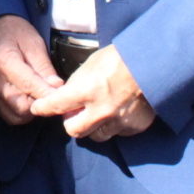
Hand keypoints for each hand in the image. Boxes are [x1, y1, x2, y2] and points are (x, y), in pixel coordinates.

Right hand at [0, 15, 62, 123]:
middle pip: (21, 104)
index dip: (47, 93)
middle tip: (53, 95)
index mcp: (2, 60)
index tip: (61, 95)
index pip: (27, 85)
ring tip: (41, 95)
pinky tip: (30, 99)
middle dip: (40, 102)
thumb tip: (56, 87)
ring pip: (17, 113)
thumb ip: (44, 67)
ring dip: (33, 109)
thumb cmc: (15, 33)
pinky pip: (10, 115)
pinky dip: (23, 112)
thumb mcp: (34, 43)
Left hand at [29, 45, 156, 140]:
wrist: (155, 63)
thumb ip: (77, 83)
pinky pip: (116, 133)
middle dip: (70, 122)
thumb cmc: (122, 58)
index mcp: (87, 90)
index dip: (43, 107)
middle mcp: (101, 110)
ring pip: (95, 135)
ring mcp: (118, 121)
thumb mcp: (92, 64)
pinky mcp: (133, 127)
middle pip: (73, 130)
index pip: (56, 105)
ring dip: (92, 126)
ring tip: (97, 112)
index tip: (38, 108)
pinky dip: (113, 125)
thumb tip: (66, 96)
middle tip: (73, 112)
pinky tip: (117, 112)